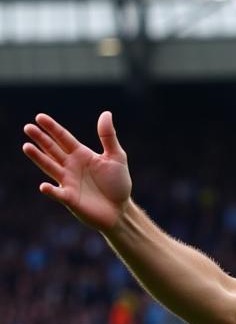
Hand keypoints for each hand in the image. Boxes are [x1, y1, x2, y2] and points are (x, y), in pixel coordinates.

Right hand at [22, 111, 131, 231]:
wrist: (120, 210)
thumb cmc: (118, 184)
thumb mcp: (116, 157)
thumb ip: (108, 137)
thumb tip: (106, 113)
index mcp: (81, 154)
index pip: (63, 138)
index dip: (52, 128)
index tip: (40, 117)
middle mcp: (71, 166)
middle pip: (52, 149)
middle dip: (41, 139)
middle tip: (28, 127)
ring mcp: (68, 181)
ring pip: (50, 167)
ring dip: (38, 158)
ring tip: (26, 147)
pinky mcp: (70, 198)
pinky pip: (58, 193)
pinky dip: (51, 190)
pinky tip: (44, 186)